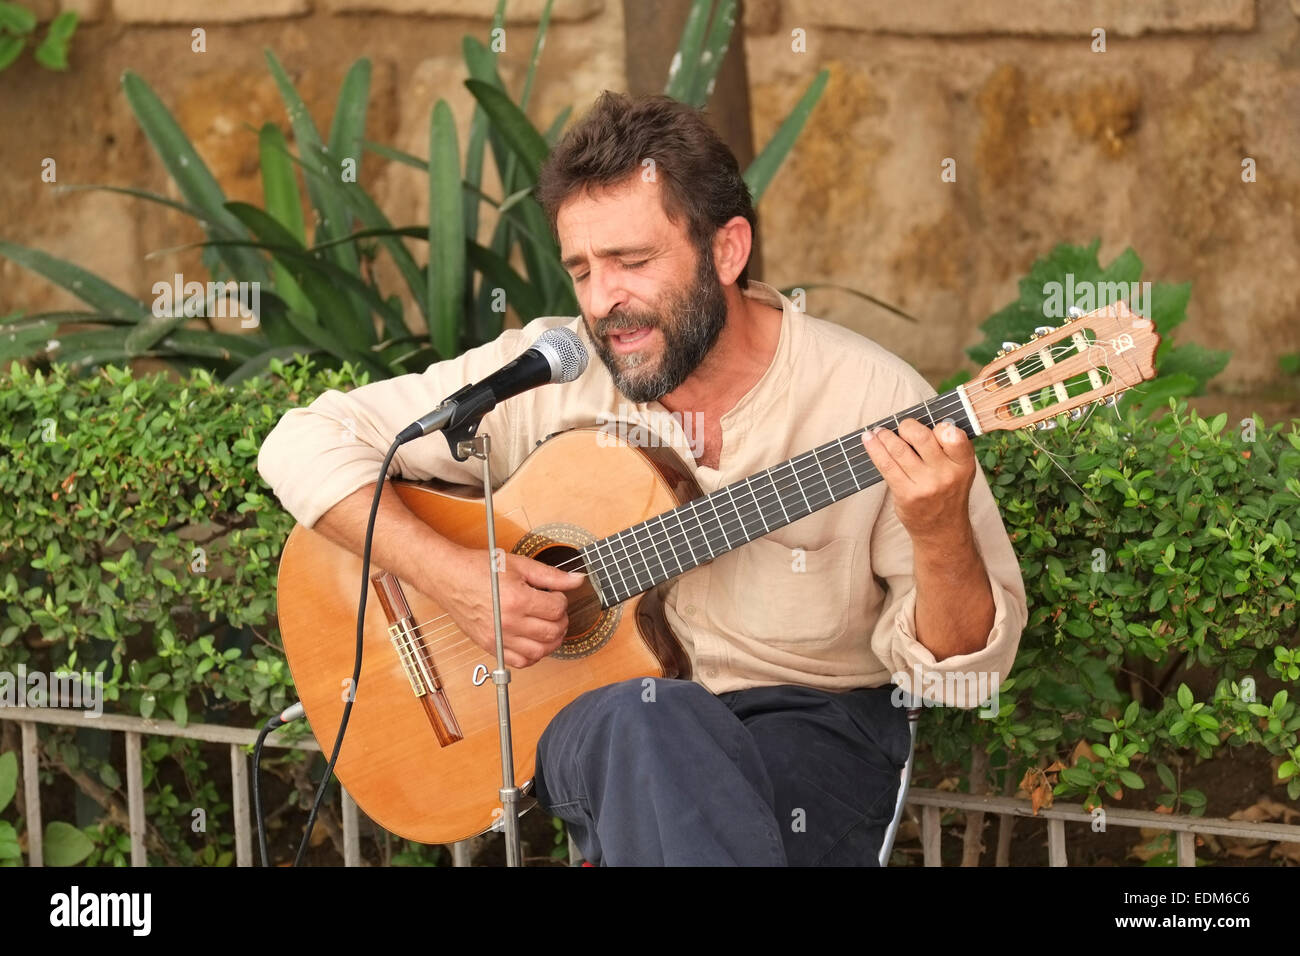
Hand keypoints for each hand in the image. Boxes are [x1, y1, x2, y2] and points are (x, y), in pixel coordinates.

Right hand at [437, 548, 585, 668]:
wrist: (450, 578)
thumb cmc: (480, 569)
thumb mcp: (519, 565)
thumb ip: (552, 576)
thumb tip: (577, 580)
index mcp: (518, 600)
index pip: (557, 610)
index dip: (561, 601)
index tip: (554, 596)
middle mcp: (509, 623)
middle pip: (552, 633)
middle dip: (561, 621)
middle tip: (554, 611)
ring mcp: (499, 638)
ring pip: (540, 652)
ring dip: (551, 641)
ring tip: (547, 626)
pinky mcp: (490, 647)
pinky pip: (520, 662)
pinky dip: (533, 656)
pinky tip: (533, 641)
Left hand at [860, 418, 977, 542]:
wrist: (942, 531)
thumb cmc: (948, 492)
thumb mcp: (960, 470)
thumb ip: (948, 448)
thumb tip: (917, 422)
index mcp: (963, 463)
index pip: (954, 435)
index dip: (940, 426)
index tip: (931, 427)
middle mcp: (946, 474)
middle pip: (921, 437)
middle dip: (906, 426)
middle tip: (901, 428)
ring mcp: (925, 485)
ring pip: (899, 450)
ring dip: (885, 436)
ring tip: (879, 432)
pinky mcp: (906, 494)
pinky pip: (886, 465)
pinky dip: (874, 449)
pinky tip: (869, 440)